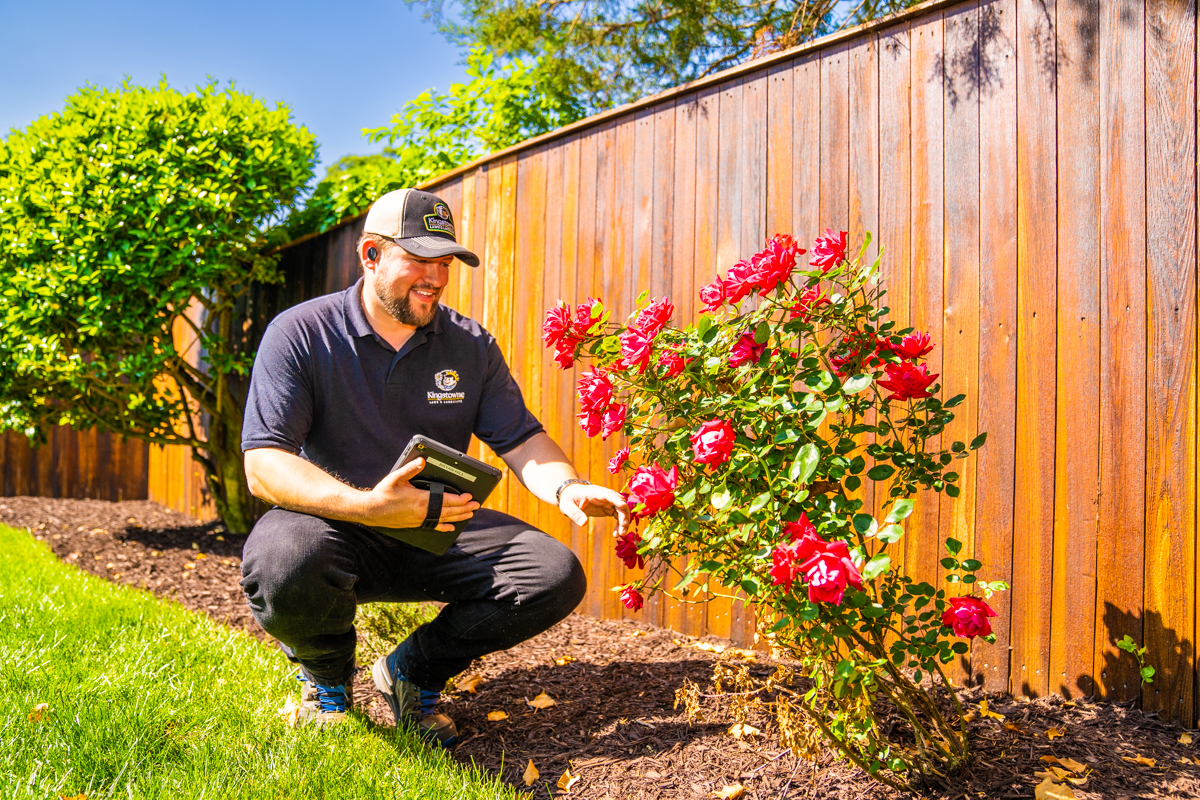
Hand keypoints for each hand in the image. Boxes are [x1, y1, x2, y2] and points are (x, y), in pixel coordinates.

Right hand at [365, 458, 479, 531]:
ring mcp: (420, 519)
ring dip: (458, 517)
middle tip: (476, 505)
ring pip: (444, 519)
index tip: (470, 496)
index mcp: (421, 499)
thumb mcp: (396, 478)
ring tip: (469, 514)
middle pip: (449, 511)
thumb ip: (410, 469)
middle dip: (464, 508)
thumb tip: (422, 461)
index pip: (446, 500)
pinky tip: (451, 528)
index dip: (460, 499)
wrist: (372, 511)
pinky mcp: (416, 524)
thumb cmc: (383, 494)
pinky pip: (434, 526)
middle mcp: (423, 511)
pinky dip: (444, 527)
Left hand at [558, 482, 629, 534]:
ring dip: (624, 521)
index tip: (624, 506)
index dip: (617, 499)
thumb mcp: (567, 506)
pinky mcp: (608, 508)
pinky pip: (618, 515)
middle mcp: (604, 496)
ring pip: (621, 510)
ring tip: (621, 534)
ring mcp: (608, 502)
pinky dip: (619, 524)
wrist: (571, 496)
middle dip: (624, 514)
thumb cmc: (569, 499)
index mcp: (595, 492)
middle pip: (619, 502)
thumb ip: (575, 513)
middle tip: (623, 528)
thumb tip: (584, 523)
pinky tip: (616, 533)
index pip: (608, 494)